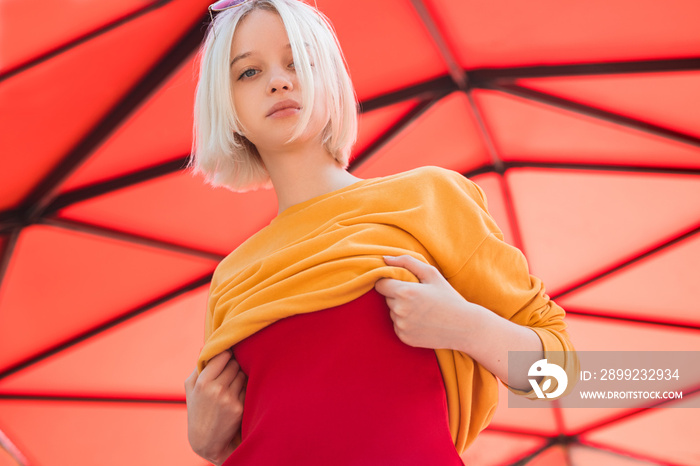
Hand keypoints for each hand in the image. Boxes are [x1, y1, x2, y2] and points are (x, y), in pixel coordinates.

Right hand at [184, 350, 246, 464]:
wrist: (206, 440)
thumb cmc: (197, 410)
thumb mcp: (190, 389)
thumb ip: (198, 367)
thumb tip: (205, 346)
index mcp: (203, 382)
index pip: (222, 355)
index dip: (226, 354)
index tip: (227, 355)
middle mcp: (216, 389)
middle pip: (234, 364)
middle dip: (233, 365)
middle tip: (230, 371)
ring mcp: (229, 399)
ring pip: (242, 374)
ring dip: (240, 376)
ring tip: (232, 384)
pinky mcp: (240, 408)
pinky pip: (247, 388)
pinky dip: (243, 389)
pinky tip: (236, 396)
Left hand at [374, 255, 480, 350]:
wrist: (464, 327)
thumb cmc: (448, 297)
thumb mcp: (431, 274)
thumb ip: (406, 262)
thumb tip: (385, 258)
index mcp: (405, 292)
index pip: (380, 284)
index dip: (389, 282)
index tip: (402, 283)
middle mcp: (399, 310)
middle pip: (387, 298)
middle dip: (397, 295)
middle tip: (419, 297)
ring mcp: (401, 326)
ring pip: (392, 312)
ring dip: (401, 309)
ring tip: (423, 310)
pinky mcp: (404, 337)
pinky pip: (397, 326)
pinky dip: (406, 323)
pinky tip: (422, 321)